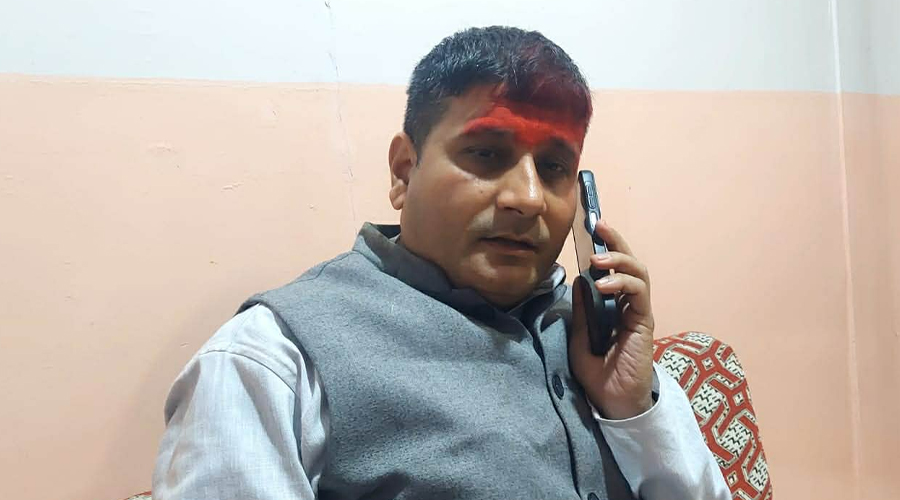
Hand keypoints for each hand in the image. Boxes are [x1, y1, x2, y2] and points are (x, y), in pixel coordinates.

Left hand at [569, 219, 654, 419]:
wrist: (613, 401)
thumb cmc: (598, 372)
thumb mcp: (580, 336)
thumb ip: (582, 310)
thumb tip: (579, 279)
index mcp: (613, 303)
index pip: (612, 268)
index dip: (605, 246)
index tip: (591, 227)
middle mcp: (628, 303)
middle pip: (630, 262)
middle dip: (616, 241)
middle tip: (600, 226)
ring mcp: (639, 311)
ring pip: (638, 272)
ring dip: (619, 260)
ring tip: (597, 260)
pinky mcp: (645, 321)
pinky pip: (639, 294)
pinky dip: (622, 283)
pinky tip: (603, 285)